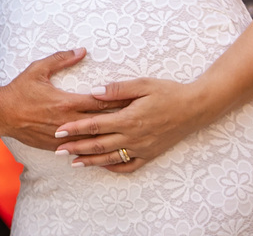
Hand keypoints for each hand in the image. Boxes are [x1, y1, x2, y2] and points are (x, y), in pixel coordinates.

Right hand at [0, 48, 127, 149]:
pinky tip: (105, 149)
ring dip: (109, 137)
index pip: (100, 102)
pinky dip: (93, 149)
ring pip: (92, 140)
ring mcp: (62, 136)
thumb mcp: (38, 69)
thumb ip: (61, 59)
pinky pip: (79, 149)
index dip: (119, 101)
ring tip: (128, 136)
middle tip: (140, 119)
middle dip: (121, 120)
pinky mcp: (55, 146)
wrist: (1, 113)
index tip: (136, 100)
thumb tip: (82, 50)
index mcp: (66, 102)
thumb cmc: (19, 90)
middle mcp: (67, 121)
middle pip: (101, 122)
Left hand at [52, 77, 210, 172]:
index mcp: (129, 119)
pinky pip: (129, 166)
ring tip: (73, 162)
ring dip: (90, 161)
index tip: (58, 131)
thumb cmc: (168, 92)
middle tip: (57, 150)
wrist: (195, 108)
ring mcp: (142, 148)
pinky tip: (102, 166)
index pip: (94, 125)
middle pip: (98, 145)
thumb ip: (117, 89)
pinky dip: (113, 167)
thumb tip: (93, 92)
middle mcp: (133, 137)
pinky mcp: (150, 154)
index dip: (75, 129)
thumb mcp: (143, 84)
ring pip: (110, 158)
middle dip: (76, 148)